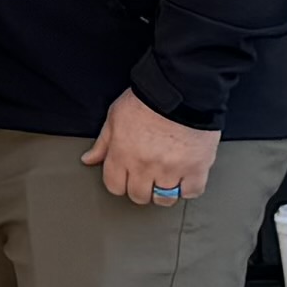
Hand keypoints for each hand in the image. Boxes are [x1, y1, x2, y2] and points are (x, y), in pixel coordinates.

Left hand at [89, 88, 220, 209]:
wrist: (182, 87)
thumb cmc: (148, 98)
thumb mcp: (116, 115)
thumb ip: (103, 142)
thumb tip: (89, 159)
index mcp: (122, 154)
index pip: (114, 186)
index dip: (120, 182)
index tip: (127, 176)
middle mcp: (145, 165)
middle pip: (139, 196)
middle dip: (141, 188)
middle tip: (148, 175)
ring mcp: (171, 169)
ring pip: (164, 199)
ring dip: (164, 191)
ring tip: (167, 177)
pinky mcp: (196, 168)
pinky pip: (192, 192)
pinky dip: (189, 188)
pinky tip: (186, 177)